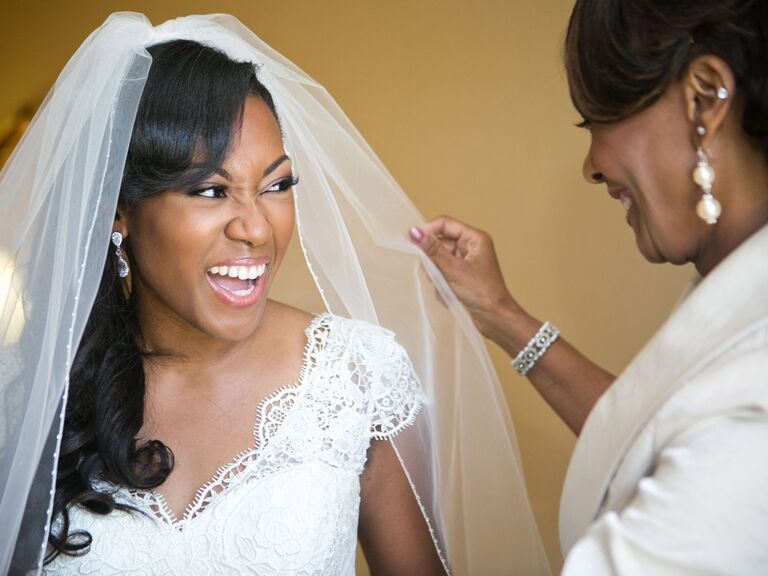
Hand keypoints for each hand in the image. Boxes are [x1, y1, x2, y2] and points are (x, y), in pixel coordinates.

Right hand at [409, 216, 519, 337]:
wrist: (494, 318)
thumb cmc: (483, 293)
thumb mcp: (453, 269)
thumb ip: (432, 250)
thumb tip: (415, 233)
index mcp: (475, 238)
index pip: (445, 224)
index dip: (428, 231)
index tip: (412, 241)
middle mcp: (471, 247)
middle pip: (440, 244)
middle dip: (433, 261)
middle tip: (434, 273)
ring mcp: (466, 262)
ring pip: (438, 261)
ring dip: (437, 276)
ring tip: (445, 287)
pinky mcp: (461, 276)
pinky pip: (442, 274)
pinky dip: (442, 285)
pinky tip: (450, 295)